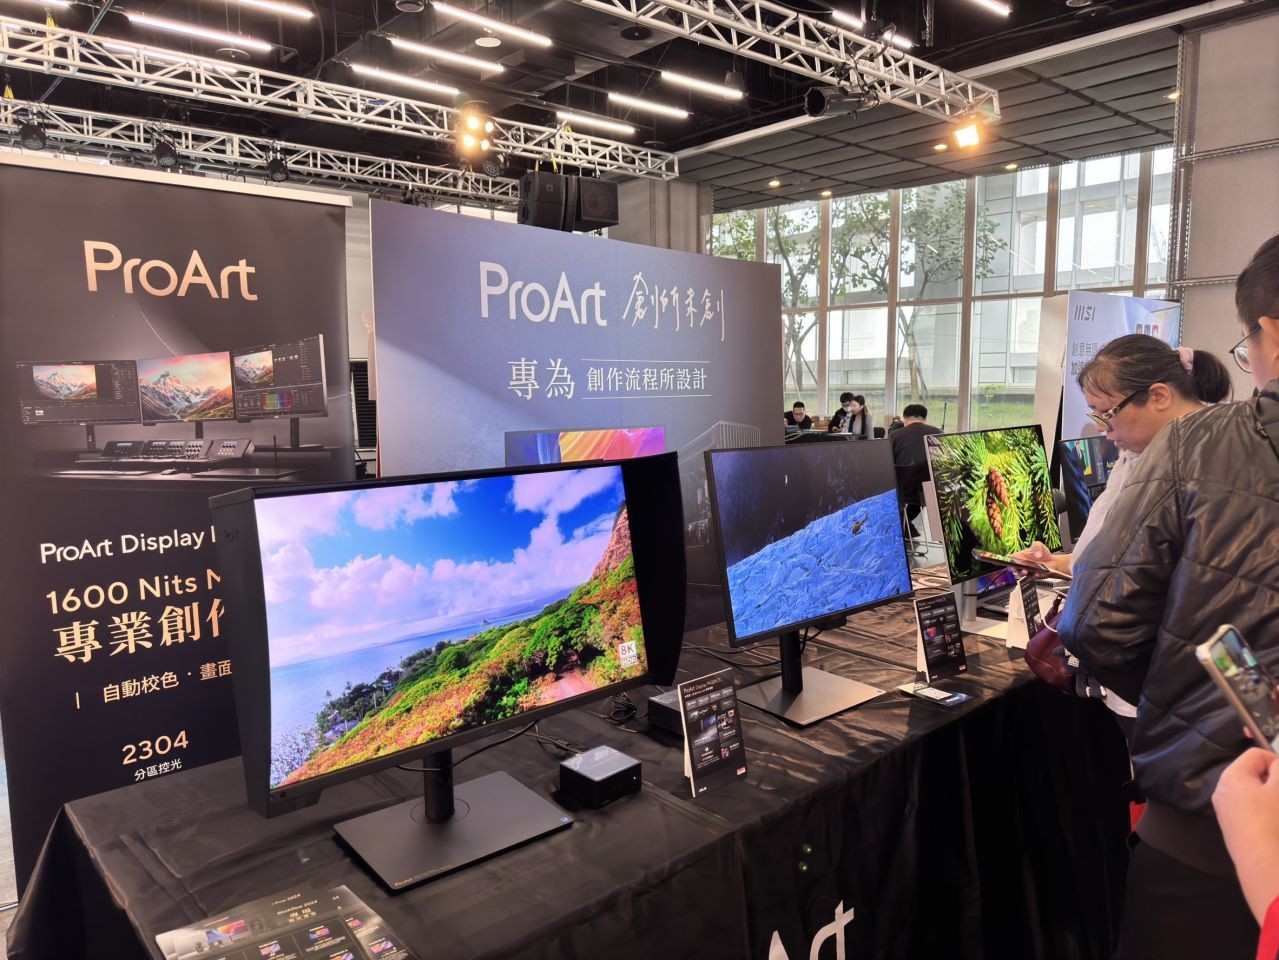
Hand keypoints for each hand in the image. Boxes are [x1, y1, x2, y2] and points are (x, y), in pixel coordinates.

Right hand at [1009, 541, 1071, 579]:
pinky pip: (1034, 576)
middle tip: (1015, 567)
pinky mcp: (1035, 576)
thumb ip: (1036, 546)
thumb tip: (1036, 554)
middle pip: (1014, 567)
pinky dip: (1036, 575)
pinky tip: (1037, 573)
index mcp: (1020, 556)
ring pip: (1022, 573)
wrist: (1053, 561)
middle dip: (1014, 567)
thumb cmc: (1043, 553)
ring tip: (1025, 571)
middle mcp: (1022, 564)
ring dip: (1023, 572)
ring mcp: (1028, 571)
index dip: (1006, 559)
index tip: (1006, 559)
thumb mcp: (1039, 545)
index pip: (1010, 558)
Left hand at [1213, 748, 1278, 922]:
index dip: (1275, 761)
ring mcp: (1224, 808)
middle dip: (1272, 779)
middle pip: (1250, 772)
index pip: (1254, 755)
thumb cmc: (1270, 819)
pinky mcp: (1229, 824)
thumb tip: (1277, 763)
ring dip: (1267, 794)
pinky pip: (1246, 807)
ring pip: (1249, 791)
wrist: (1259, 860)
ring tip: (1276, 808)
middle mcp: (1222, 789)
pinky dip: (1260, 808)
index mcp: (1231, 776)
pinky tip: (1271, 820)